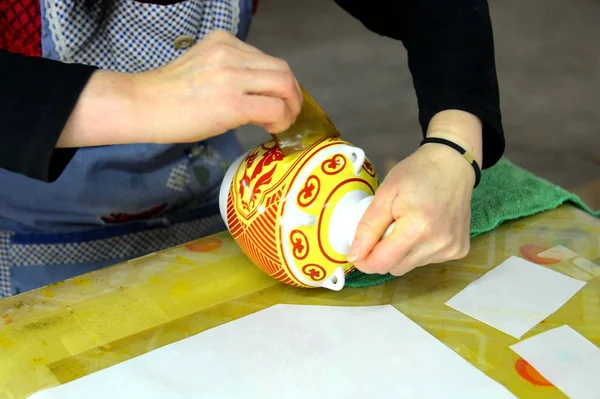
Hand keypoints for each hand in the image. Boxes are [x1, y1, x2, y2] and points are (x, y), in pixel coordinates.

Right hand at [60, 30, 301, 146]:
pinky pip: (273, 108)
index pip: (267, 60)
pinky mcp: (232, 102)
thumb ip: (229, 72)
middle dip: (293, 94)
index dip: (280, 83)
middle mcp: (231, 53)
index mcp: (224, 42)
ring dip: (291, 107)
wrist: (141, 105)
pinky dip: (281, 120)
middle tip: (289, 113)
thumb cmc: (166, 94)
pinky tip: (271, 129)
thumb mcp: (202, 68)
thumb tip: (254, 94)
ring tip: (282, 123)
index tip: (278, 101)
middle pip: (283, 70)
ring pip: (284, 86)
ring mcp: (232, 76)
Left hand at [348, 110, 482, 275]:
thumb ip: (367, 228)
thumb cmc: (416, 173)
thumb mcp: (384, 194)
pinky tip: (425, 228)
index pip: (382, 263)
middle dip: (383, 254)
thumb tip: (353, 257)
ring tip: (408, 225)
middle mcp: (438, 244)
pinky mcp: (459, 250)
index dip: (365, 260)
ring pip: (411, 266)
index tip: (358, 250)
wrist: (453, 164)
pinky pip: (427, 260)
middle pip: (395, 268)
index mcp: (417, 229)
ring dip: (402, 252)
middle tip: (386, 228)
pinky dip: (419, 249)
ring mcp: (451, 249)